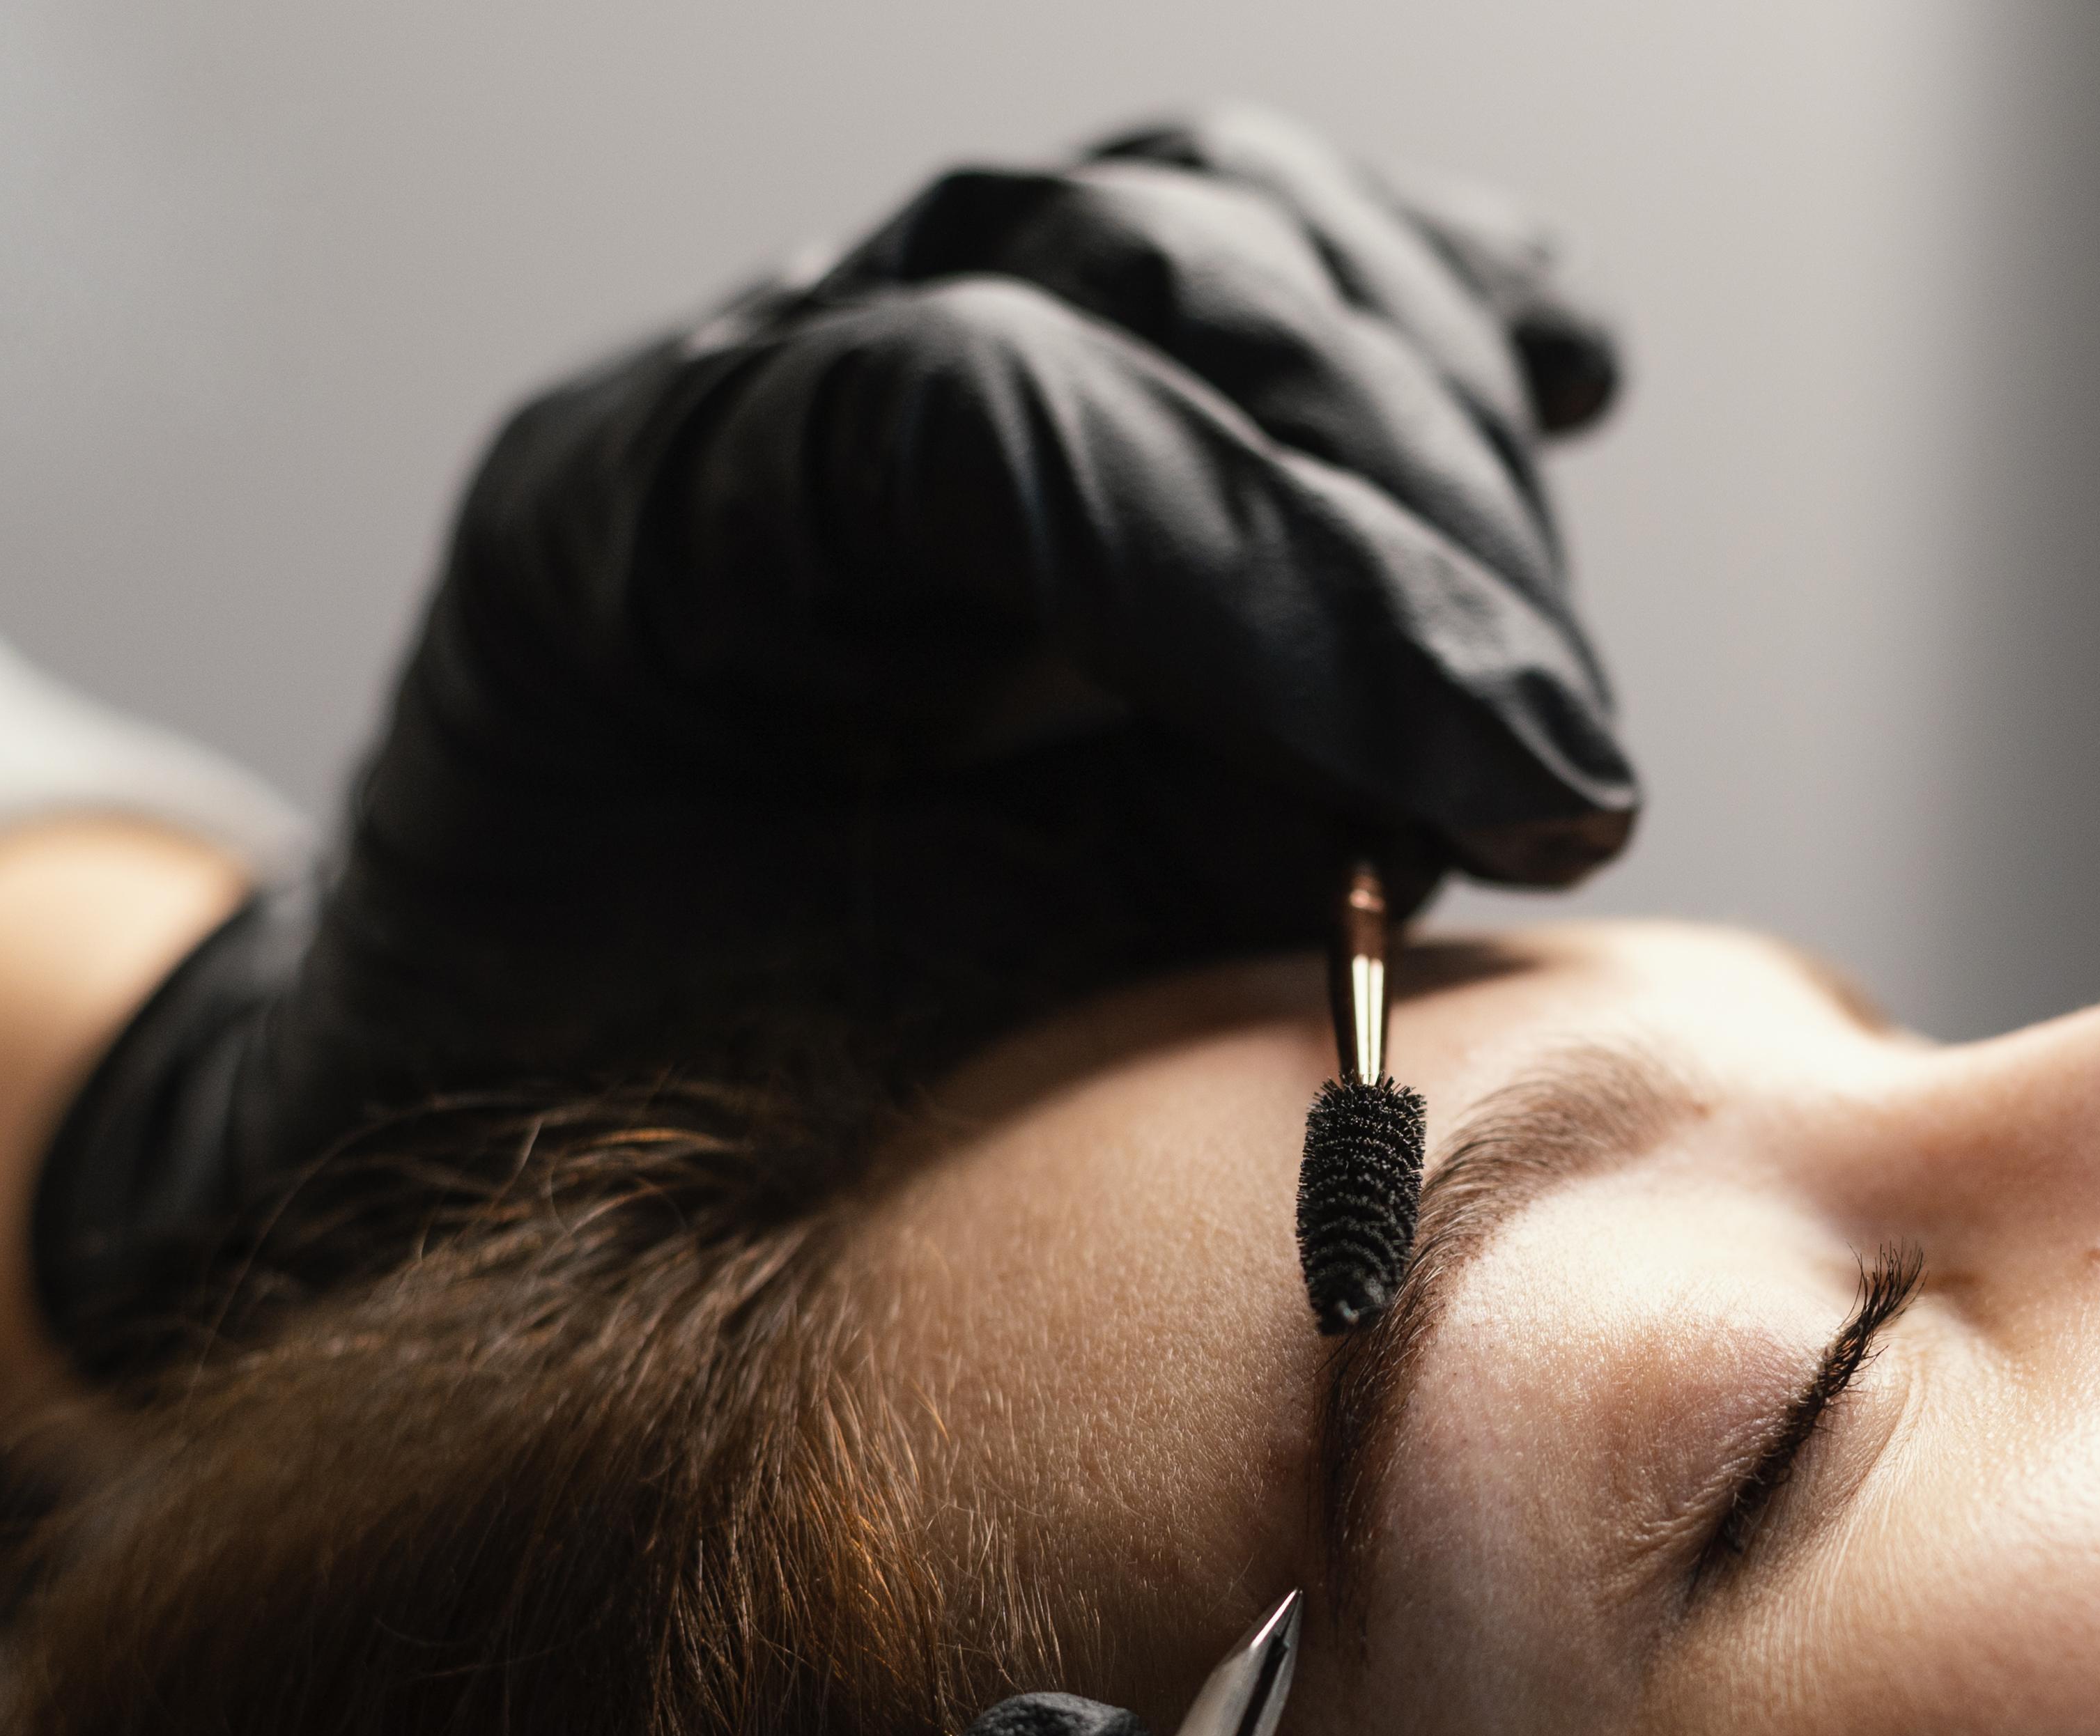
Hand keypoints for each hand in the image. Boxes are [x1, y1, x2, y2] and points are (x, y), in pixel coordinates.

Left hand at [37, 105, 1633, 1367]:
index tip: (1492, 807)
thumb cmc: (643, 1144)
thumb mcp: (804, 1115)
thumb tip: (1384, 877)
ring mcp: (907, 330)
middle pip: (1149, 276)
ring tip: (1546, 691)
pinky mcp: (1057, 367)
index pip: (986, 421)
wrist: (535, 1106)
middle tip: (1559, 785)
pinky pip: (1270, 259)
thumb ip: (1050, 983)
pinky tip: (1564, 383)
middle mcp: (761, 370)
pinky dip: (1437, 314)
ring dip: (1446, 435)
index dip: (1279, 591)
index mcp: (623, 528)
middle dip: (1410, 528)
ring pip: (1228, 227)